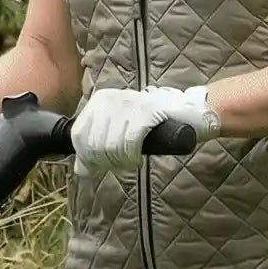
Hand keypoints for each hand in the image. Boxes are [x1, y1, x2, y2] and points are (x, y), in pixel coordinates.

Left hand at [70, 86, 209, 171]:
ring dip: (121, 161)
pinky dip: (132, 156)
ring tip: (131, 161)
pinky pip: (130, 142)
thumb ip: (98, 148)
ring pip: (110, 145)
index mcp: (99, 101)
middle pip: (94, 144)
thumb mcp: (120, 132)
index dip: (87, 157)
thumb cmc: (151, 125)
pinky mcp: (147, 111)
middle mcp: (111, 99)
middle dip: (106, 161)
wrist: (189, 113)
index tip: (101, 165)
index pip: (78, 136)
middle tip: (121, 164)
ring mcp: (129, 103)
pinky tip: (138, 158)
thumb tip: (81, 169)